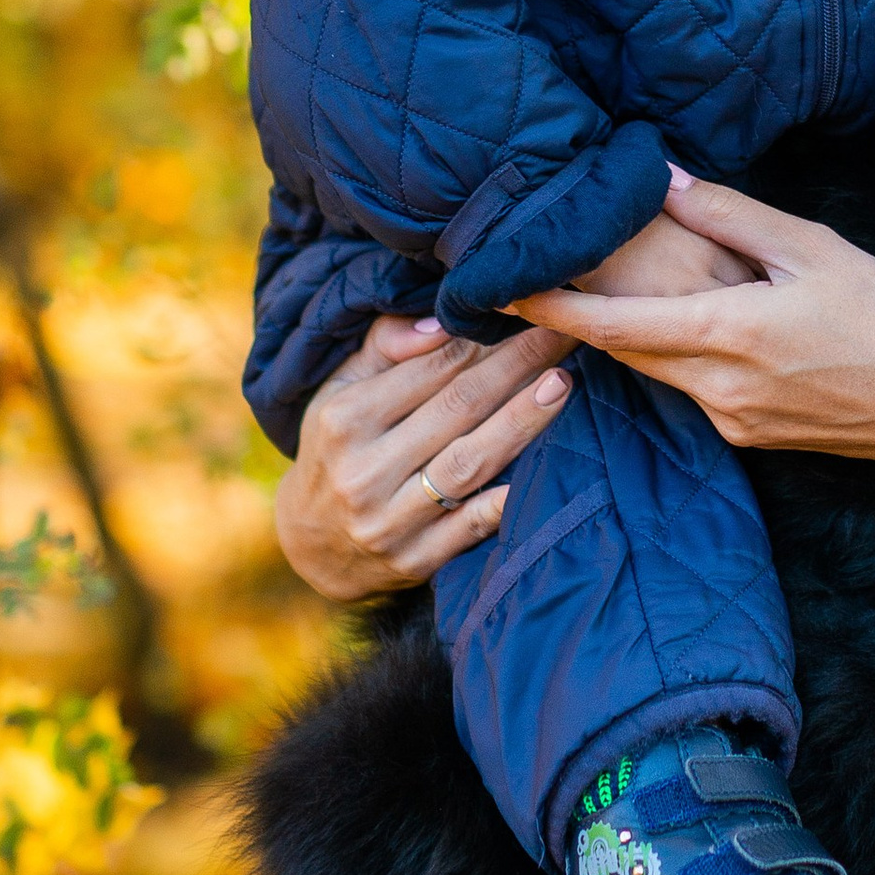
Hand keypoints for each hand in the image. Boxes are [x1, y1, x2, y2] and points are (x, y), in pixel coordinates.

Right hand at [272, 315, 570, 603]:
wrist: (312, 548)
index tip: (528, 315)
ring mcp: (389, 519)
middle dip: (517, 366)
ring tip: (561, 385)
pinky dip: (507, 499)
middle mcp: (364, 469)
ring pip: (470, 462)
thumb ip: (383, 347)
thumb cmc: (336, 451)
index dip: (484, 338)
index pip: (430, 367)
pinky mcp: (415, 559)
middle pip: (458, 407)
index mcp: (345, 418)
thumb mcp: (337, 393)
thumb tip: (439, 321)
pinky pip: (472, 525)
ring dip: (522, 421)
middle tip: (562, 336)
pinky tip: (547, 468)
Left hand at [513, 175, 874, 548]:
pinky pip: (693, 389)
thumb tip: (664, 179)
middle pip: (621, 351)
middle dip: (576, 319)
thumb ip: (734, 216)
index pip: (609, 326)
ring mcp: (732, 420)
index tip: (498, 289)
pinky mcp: (751, 437)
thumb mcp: (818, 250)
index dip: (548, 309)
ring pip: (656, 370)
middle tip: (538, 276)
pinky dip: (676, 355)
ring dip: (627, 336)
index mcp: (728, 335)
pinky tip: (694, 326)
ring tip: (602, 293)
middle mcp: (716, 388)